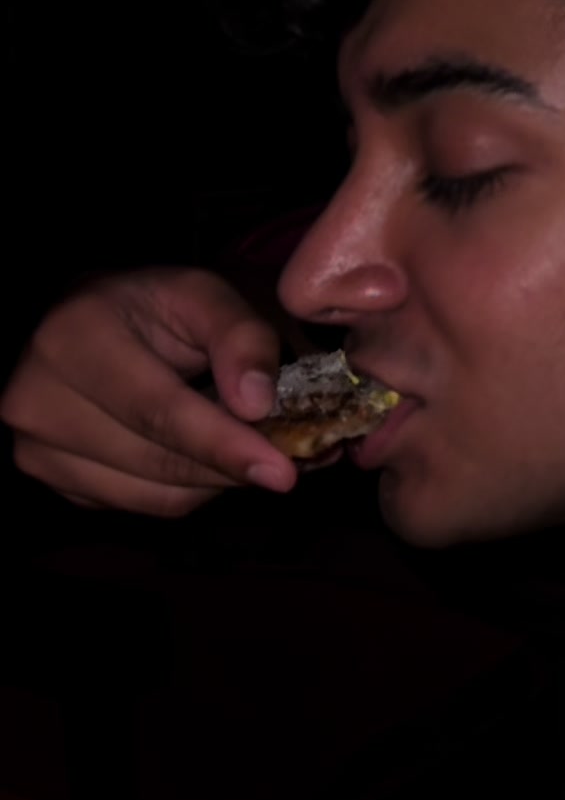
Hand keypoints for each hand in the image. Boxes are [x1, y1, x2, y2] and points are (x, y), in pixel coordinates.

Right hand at [1, 267, 297, 513]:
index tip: (282, 472)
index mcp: (70, 339)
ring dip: (214, 479)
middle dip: (231, 465)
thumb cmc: (150, 306)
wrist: (85, 323)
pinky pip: (141, 504)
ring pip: (154, 496)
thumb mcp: (203, 295)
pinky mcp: (51, 480)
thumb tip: (256, 404)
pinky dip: (187, 488)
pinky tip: (204, 456)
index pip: (157, 411)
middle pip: (157, 461)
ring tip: (248, 446)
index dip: (223, 445)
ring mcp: (35, 448)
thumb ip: (240, 337)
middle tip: (294, 459)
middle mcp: (35, 399)